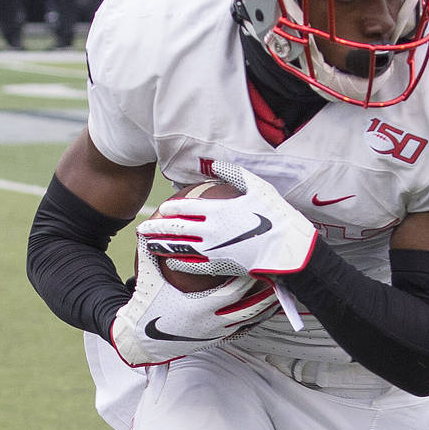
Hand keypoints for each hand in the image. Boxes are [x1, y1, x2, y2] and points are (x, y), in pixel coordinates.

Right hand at [111, 238, 279, 366]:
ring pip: (248, 322)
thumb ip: (150, 252)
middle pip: (248, 308)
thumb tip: (147, 227)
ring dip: (264, 308)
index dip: (247, 278)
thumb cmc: (146, 308)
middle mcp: (211, 323)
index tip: (259, 264)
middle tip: (278, 277)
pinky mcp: (215, 341)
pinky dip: (255, 321)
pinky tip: (264, 312)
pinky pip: (242, 332)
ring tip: (279, 293)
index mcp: (199, 307)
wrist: (138, 341)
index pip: (232, 292)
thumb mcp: (148, 279)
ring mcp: (215, 334)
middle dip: (265, 293)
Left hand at [137, 160, 317, 278]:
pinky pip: (193, 265)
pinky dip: (180, 263)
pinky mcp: (219, 265)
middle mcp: (209, 230)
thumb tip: (215, 163)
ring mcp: (212, 250)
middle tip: (142, 228)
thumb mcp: (257, 187)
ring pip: (179, 248)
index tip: (162, 209)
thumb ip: (233, 174)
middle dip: (156, 228)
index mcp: (217, 209)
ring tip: (149, 245)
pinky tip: (172, 262)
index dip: (170, 209)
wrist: (286, 247)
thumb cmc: (275, 214)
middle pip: (175, 228)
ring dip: (161, 246)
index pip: (185, 208)